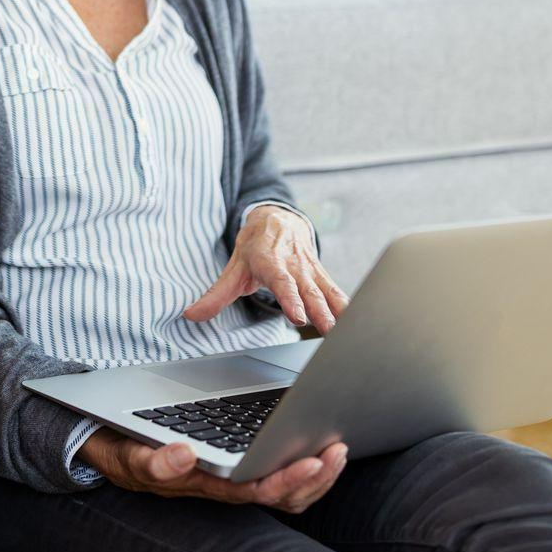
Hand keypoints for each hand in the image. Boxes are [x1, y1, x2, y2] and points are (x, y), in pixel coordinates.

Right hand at [78, 427, 347, 513]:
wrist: (117, 453)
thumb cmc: (129, 453)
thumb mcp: (132, 457)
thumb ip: (154, 462)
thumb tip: (184, 455)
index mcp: (207, 484)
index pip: (257, 489)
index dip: (289, 478)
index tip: (312, 459)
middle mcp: (227, 486)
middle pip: (281, 495)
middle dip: (315, 477)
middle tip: (337, 449)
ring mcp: (234, 480)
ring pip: (286, 491)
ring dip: (316, 475)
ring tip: (337, 449)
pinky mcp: (238, 468)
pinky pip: (279, 476)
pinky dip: (304, 466)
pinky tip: (315, 447)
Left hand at [184, 206, 347, 333]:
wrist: (277, 218)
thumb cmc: (254, 246)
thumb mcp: (233, 268)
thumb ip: (215, 295)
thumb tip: (192, 315)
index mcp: (271, 262)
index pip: (282, 282)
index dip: (290, 299)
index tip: (298, 316)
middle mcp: (294, 265)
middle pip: (309, 290)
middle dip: (319, 310)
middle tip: (328, 330)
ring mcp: (311, 270)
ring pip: (327, 292)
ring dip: (338, 312)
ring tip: (347, 332)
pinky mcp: (323, 275)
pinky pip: (337, 292)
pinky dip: (348, 307)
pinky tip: (359, 324)